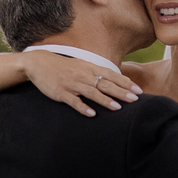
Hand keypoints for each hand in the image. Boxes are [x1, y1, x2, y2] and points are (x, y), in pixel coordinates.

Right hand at [21, 49, 141, 116]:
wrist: (39, 63)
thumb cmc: (63, 66)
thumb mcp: (82, 66)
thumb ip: (97, 72)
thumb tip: (115, 79)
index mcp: (89, 68)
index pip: (112, 75)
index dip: (126, 83)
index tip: (138, 90)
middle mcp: (83, 75)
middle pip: (105, 84)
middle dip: (121, 92)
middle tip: (135, 100)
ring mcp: (71, 84)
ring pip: (91, 92)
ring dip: (105, 100)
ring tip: (118, 108)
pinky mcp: (60, 92)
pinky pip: (73, 101)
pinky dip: (82, 107)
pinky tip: (91, 114)